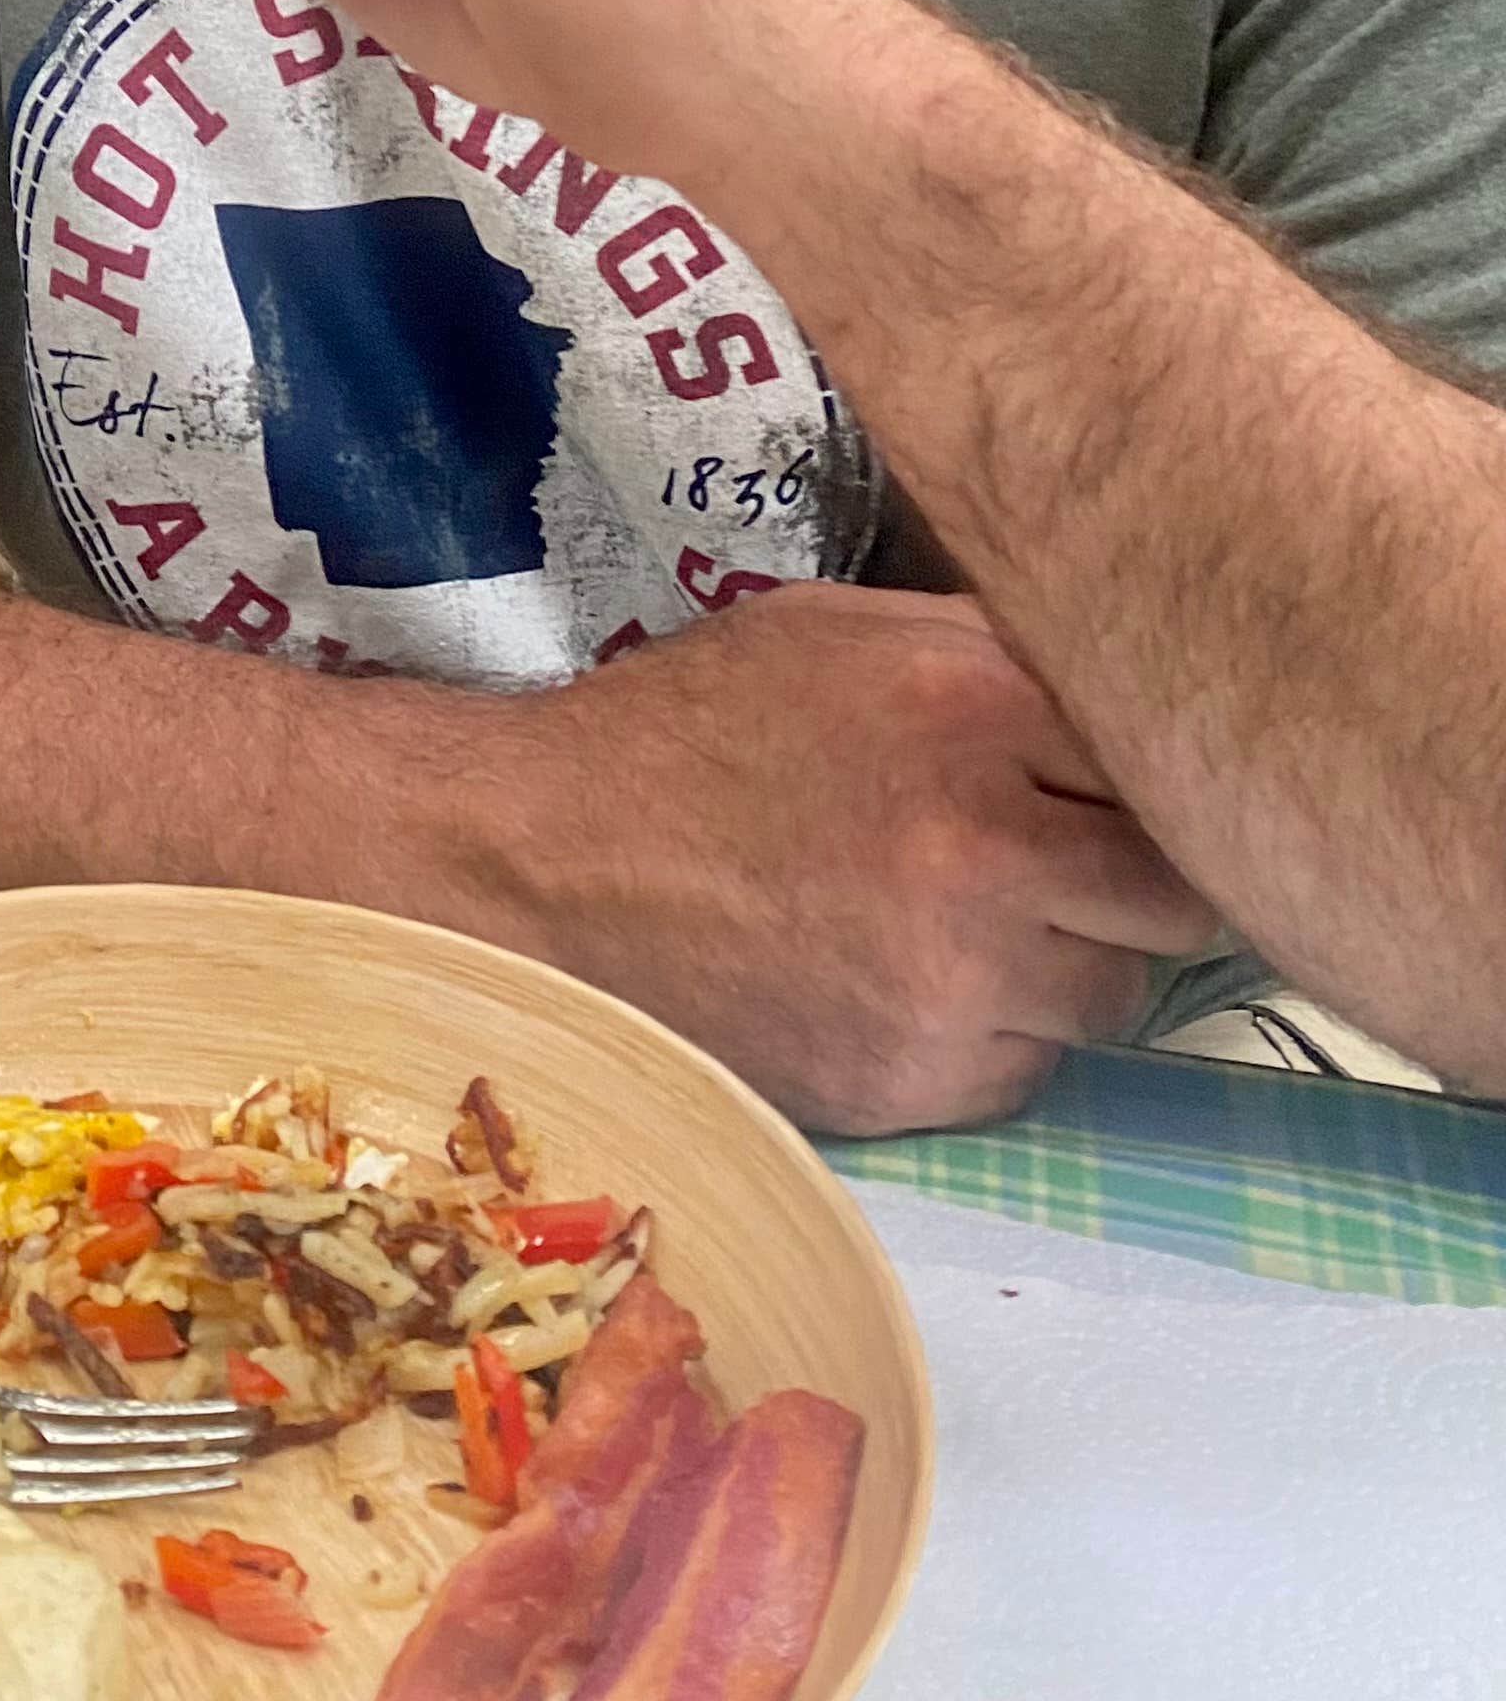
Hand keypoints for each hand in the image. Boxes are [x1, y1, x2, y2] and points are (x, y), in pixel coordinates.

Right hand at [393, 585, 1224, 1134]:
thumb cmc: (699, 728)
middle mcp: (983, 846)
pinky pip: (1027, 1071)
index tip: (1131, 790)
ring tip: (973, 919)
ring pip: (1112, 997)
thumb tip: (1127, 681)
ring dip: (1072, 964)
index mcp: (972, 704)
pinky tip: (911, 979)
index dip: (1159, 781)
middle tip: (1070, 861)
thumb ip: (991, 654)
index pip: (1170, 766)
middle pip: (1174, 899)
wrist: (547, 860)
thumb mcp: (843, 635)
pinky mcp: (911, 1086)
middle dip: (1135, 882)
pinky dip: (993, 1035)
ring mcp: (951, 981)